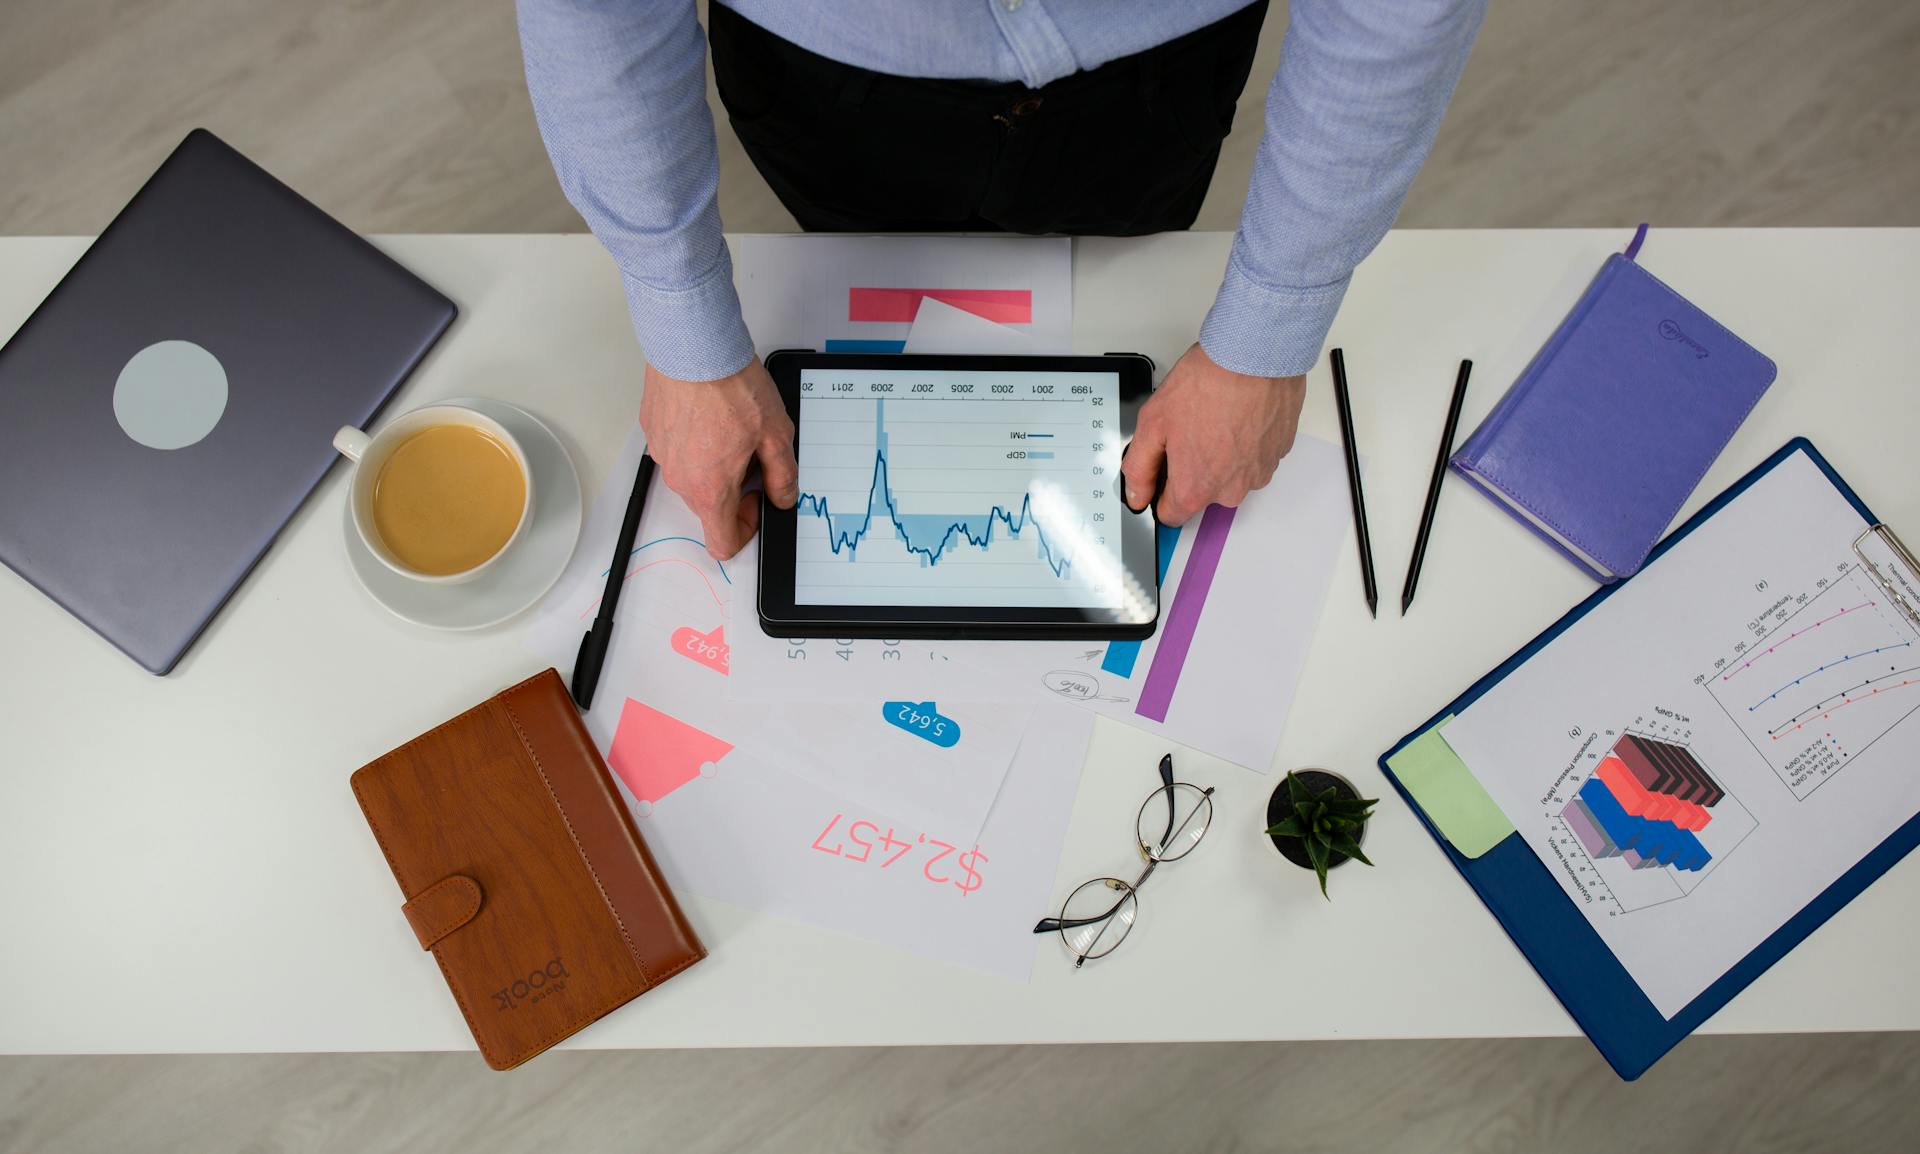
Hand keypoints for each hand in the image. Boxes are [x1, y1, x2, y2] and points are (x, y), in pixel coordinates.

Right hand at [639, 356, 797, 559]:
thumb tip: (783, 496)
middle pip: (708, 506)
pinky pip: (677, 450)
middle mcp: (679, 478)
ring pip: (692, 476)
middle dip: (734, 489)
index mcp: (709, 488)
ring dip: (714, 465)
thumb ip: (783, 475)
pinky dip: (695, 442)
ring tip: (732, 427)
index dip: (746, 529)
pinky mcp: (653, 431)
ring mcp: (662, 454)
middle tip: (752, 453)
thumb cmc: (731, 386)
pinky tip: (711, 413)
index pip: (722, 542)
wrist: (694, 345)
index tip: (758, 500)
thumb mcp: (775, 434)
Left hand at [1120, 343, 1305, 525]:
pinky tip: (1235, 416)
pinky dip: (1244, 442)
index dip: (1160, 493)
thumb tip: (1136, 493)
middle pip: (1202, 493)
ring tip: (1214, 418)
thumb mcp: (1153, 423)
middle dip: (1192, 467)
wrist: (1255, 355)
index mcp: (1196, 488)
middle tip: (1189, 430)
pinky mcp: (1278, 454)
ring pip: (1230, 475)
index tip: (1162, 471)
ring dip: (1221, 455)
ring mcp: (1258, 473)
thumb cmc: (1208, 383)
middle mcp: (1231, 490)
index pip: (1171, 515)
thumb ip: (1139, 467)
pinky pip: (1253, 457)